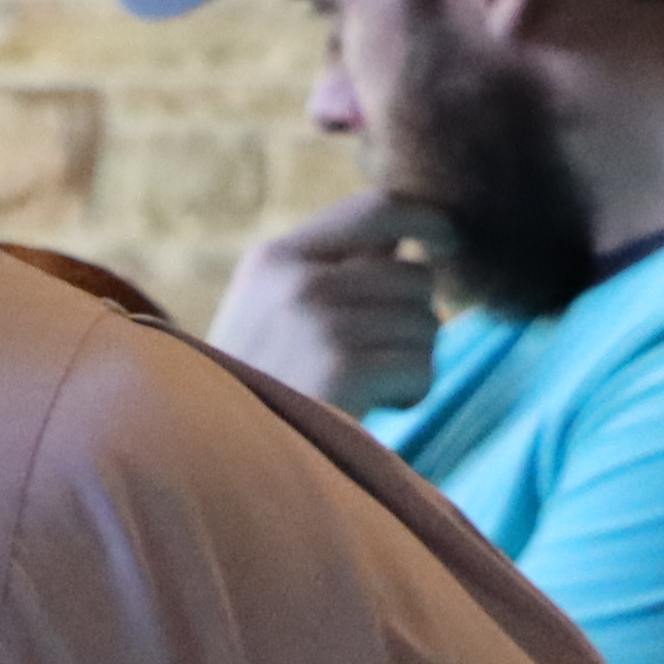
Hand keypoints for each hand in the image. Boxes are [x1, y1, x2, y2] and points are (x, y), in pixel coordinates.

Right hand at [205, 192, 437, 413]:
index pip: (378, 208)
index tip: (451, 243)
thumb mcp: (271, 308)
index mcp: (274, 257)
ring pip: (426, 323)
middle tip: (376, 357)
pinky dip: (411, 393)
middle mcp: (295, 281)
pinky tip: (372, 407)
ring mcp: (317, 323)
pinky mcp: (341, 369)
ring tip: (366, 386)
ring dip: (414, 360)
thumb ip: (333, 266)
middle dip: (415, 317)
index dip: (429, 219)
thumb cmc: (255, 382)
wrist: (212, 455)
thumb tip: (408, 234)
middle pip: (415, 275)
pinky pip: (422, 366)